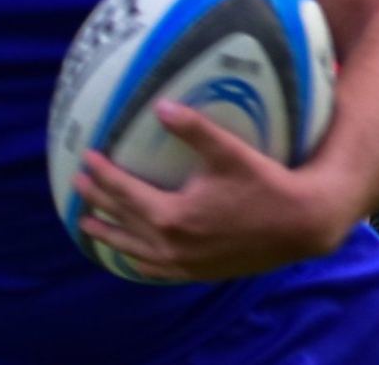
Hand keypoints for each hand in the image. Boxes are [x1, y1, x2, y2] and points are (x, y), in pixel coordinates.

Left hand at [71, 101, 353, 281]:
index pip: (125, 193)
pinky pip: (158, 270)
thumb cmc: (265, 184)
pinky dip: (138, 260)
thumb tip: (160, 105)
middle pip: (123, 222)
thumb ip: (193, 128)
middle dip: (97, 202)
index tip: (86, 157)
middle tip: (76, 186)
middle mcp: (173, 245)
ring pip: (135, 251)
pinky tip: (133, 256)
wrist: (301, 225)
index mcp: (173, 217)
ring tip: (88, 225)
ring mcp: (186, 264)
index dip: (103, 175)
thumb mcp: (228, 152)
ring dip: (110, 236)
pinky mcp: (200, 273)